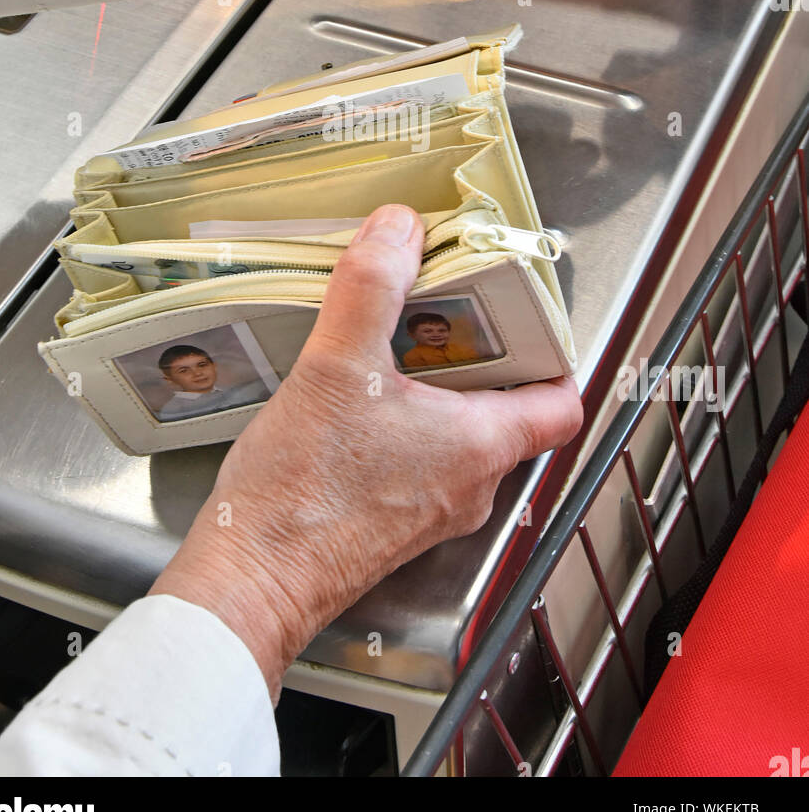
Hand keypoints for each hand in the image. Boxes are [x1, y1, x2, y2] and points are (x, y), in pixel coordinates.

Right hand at [150, 204, 582, 700]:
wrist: (249, 582)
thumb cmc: (303, 496)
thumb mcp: (337, 367)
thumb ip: (373, 287)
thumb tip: (399, 228)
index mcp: (482, 447)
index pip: (561, 403)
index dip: (553, 354)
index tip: (521, 314)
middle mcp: (469, 486)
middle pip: (506, 410)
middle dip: (476, 356)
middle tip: (439, 310)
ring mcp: (430, 510)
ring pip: (457, 435)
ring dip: (432, 390)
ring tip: (388, 347)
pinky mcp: (389, 523)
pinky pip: (416, 460)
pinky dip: (398, 424)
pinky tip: (350, 401)